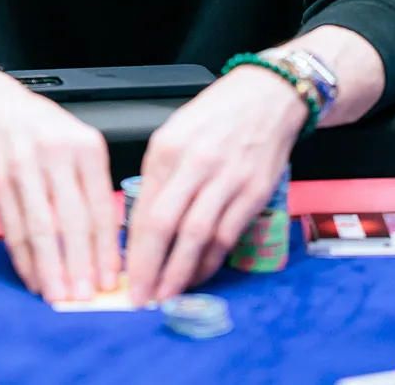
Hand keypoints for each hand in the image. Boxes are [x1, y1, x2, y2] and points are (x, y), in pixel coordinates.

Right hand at [0, 73, 119, 301]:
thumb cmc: (39, 127)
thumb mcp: (76, 142)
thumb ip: (91, 186)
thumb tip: (106, 244)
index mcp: (86, 147)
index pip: (101, 206)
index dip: (107, 247)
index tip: (111, 277)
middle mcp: (56, 155)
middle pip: (73, 221)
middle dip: (82, 264)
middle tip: (87, 296)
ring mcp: (24, 168)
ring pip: (42, 229)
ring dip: (52, 268)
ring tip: (60, 295)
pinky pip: (13, 229)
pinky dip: (24, 258)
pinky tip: (33, 277)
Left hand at [126, 65, 305, 305]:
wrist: (268, 97)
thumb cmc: (217, 114)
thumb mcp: (174, 133)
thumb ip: (158, 176)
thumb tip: (141, 225)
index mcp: (168, 147)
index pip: (145, 208)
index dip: (134, 250)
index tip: (126, 277)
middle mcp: (197, 163)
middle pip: (167, 225)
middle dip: (152, 267)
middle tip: (142, 297)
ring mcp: (228, 179)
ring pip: (199, 236)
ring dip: (182, 272)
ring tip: (168, 294)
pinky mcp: (255, 191)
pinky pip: (228, 235)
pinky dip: (211, 260)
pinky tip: (199, 274)